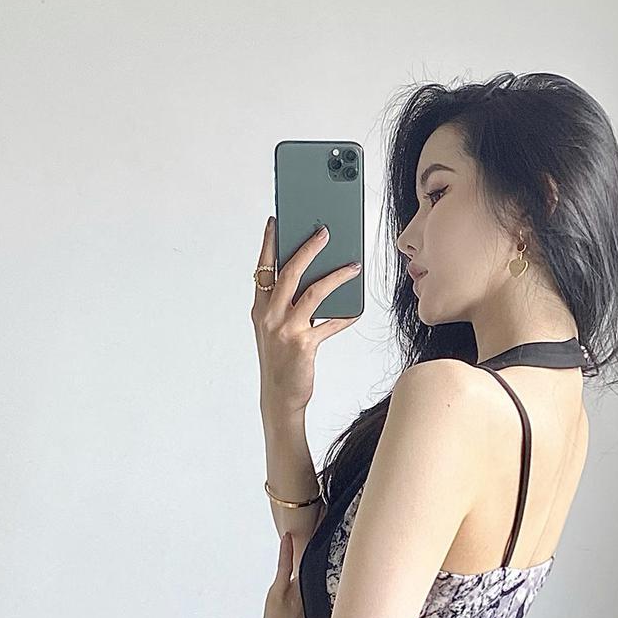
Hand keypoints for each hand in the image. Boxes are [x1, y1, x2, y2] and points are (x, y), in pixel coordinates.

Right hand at [252, 215, 360, 417]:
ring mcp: (286, 329)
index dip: (269, 242)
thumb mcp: (276, 329)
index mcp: (260, 308)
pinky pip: (331, 323)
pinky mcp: (304, 344)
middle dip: (307, 248)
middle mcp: (269, 315)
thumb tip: (315, 280)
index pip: (263, 268)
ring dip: (336, 276)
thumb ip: (288, 305)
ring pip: (313, 292)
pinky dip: (346, 315)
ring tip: (353, 265)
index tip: (276, 220)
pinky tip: (357, 308)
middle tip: (324, 231)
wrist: (279, 397)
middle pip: (289, 272)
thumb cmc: (281, 361)